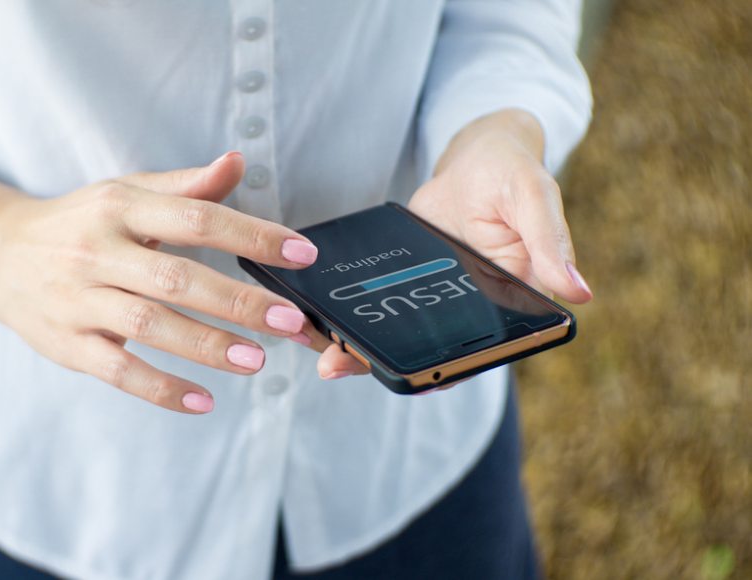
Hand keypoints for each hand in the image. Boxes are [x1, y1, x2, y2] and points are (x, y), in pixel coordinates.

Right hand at [0, 153, 320, 413]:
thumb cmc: (77, 222)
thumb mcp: (124, 193)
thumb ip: (185, 187)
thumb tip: (238, 162)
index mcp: (119, 207)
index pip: (195, 218)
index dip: (251, 236)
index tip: (301, 254)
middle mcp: (97, 251)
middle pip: (176, 277)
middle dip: (237, 301)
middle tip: (290, 321)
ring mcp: (79, 300)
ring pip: (149, 325)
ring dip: (207, 345)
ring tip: (258, 361)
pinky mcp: (66, 344)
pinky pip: (117, 371)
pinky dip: (161, 388)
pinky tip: (203, 401)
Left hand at [300, 109, 593, 383]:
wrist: (475, 155)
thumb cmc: (513, 172)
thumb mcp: (533, 196)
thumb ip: (549, 241)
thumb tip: (578, 293)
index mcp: (515, 299)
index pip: (486, 347)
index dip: (452, 368)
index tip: (418, 380)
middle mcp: (475, 308)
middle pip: (436, 350)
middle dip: (391, 366)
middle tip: (338, 367)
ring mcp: (437, 299)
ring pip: (404, 336)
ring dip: (364, 349)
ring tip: (325, 359)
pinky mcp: (408, 283)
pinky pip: (384, 308)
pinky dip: (356, 317)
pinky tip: (323, 323)